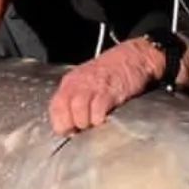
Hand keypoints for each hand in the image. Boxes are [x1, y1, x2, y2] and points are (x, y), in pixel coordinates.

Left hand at [48, 39, 162, 134]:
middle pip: (63, 111)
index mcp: (70, 82)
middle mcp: (78, 84)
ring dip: (85, 123)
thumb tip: (72, 124)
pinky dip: (99, 118)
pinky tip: (104, 118)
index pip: (55, 107)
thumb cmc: (110, 72)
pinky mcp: (110, 92)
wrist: (133, 56)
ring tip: (93, 124)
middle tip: (82, 130)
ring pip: (78, 111)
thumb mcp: (86, 81)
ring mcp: (93, 87)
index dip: (60, 123)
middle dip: (71, 125)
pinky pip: (98, 110)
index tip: (68, 132)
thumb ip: (77, 98)